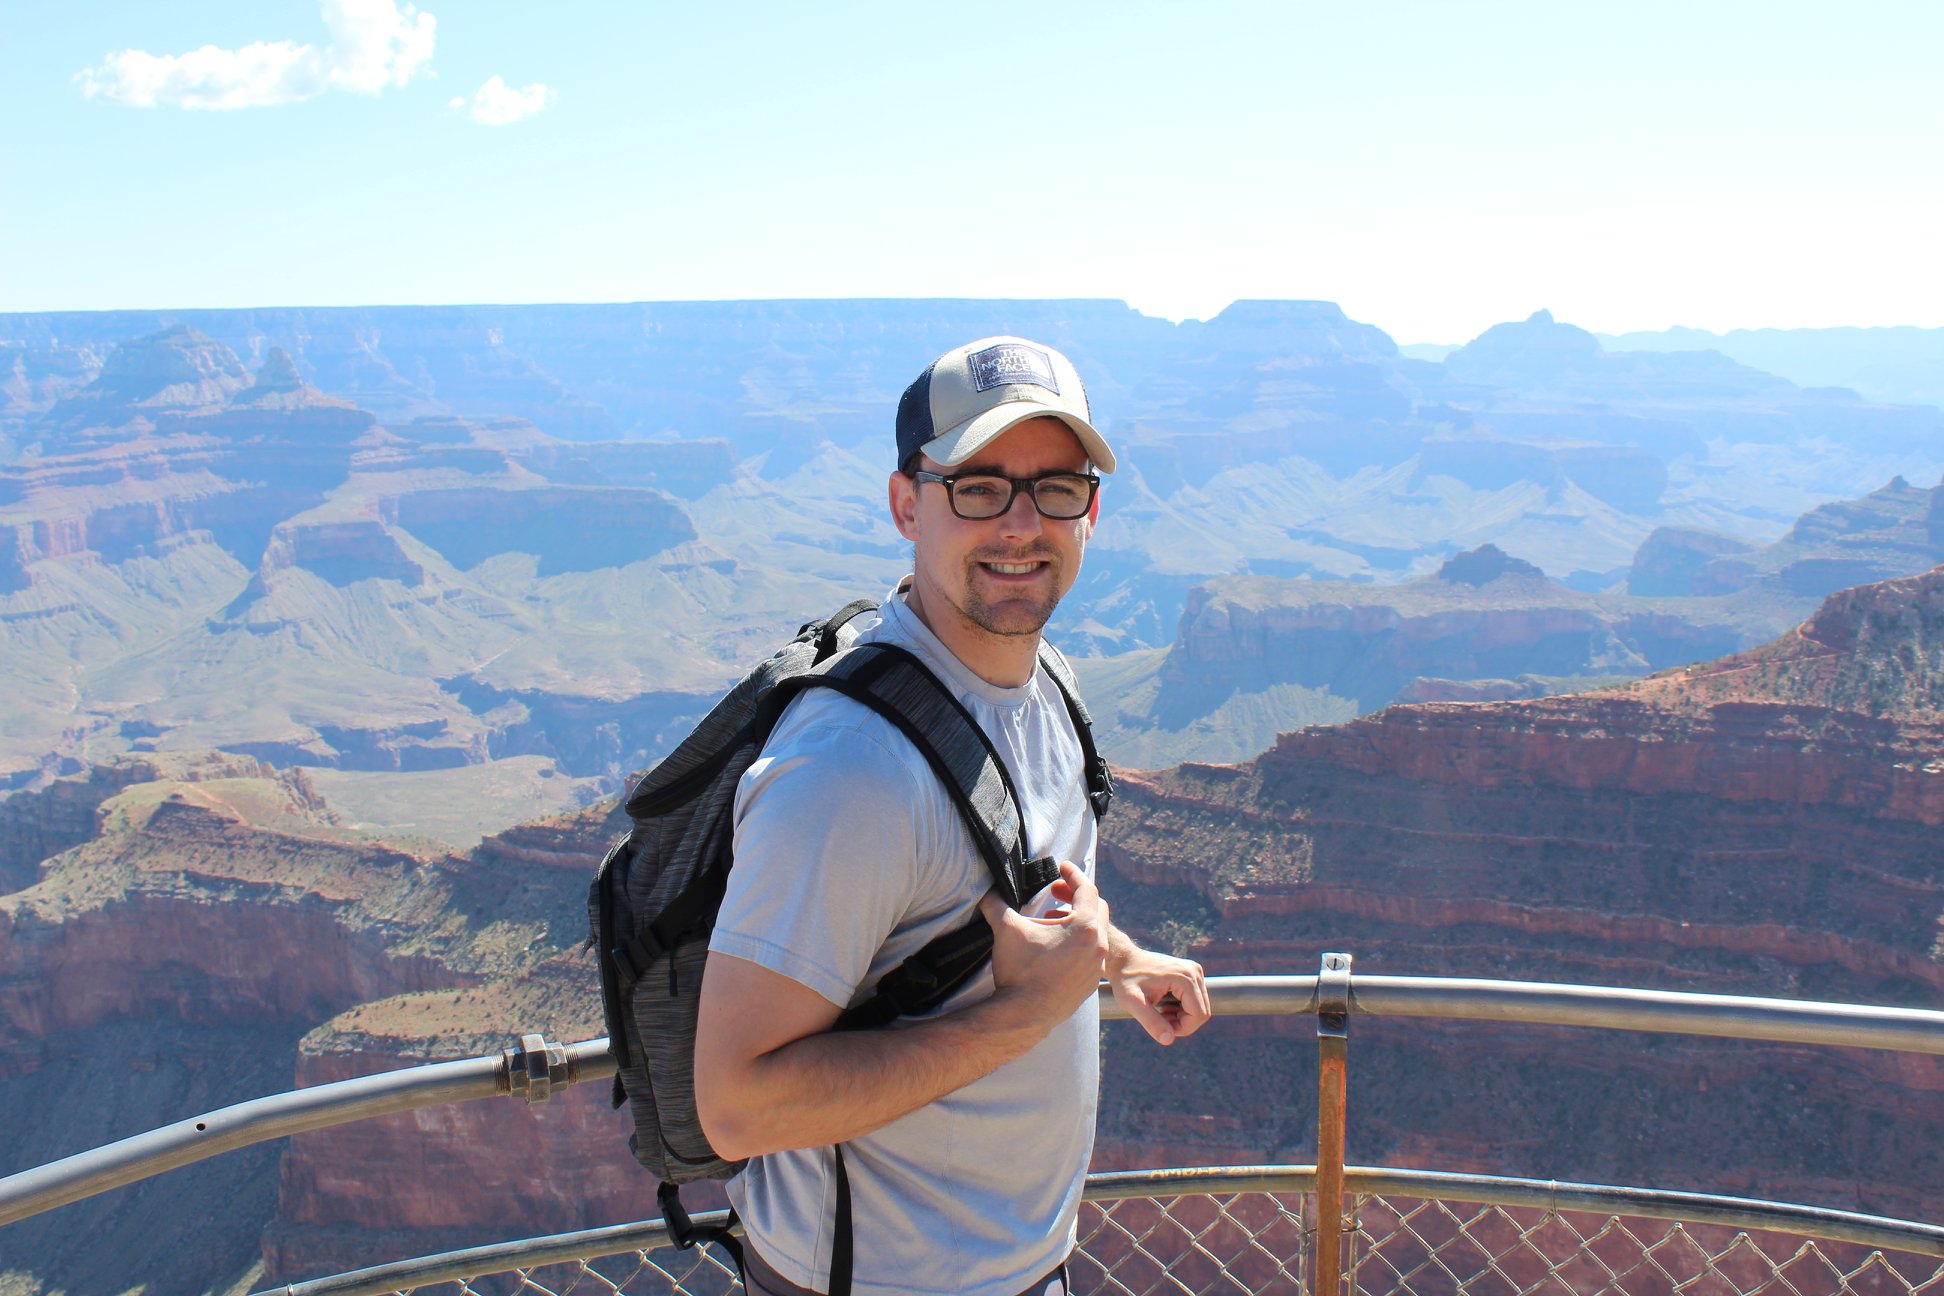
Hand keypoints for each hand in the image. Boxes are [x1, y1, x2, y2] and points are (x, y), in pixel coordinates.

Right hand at [977, 861, 1108, 1023]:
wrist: (1023, 1016)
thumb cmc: (1019, 971)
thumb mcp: (1006, 929)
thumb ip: (997, 903)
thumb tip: (986, 891)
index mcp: (1084, 926)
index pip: (1086, 889)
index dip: (1073, 874)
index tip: (1064, 866)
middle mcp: (1098, 945)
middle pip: (1097, 908)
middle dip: (1077, 896)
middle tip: (1056, 890)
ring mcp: (1096, 967)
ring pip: (1096, 934)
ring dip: (1078, 922)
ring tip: (1054, 920)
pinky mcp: (1090, 984)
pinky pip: (1091, 956)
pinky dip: (1079, 945)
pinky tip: (1058, 947)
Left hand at [1107, 941, 1210, 1045]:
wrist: (1124, 961)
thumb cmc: (1126, 980)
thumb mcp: (1134, 1003)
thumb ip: (1151, 1022)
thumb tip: (1169, 1040)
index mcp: (1185, 978)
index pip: (1198, 1015)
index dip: (1183, 1028)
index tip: (1162, 1028)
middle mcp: (1195, 972)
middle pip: (1202, 1012)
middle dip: (1182, 1023)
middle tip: (1159, 1019)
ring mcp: (1195, 971)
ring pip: (1199, 1007)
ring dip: (1181, 1017)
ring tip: (1160, 1011)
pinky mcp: (1191, 973)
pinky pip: (1195, 1000)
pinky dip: (1181, 1008)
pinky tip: (1164, 1005)